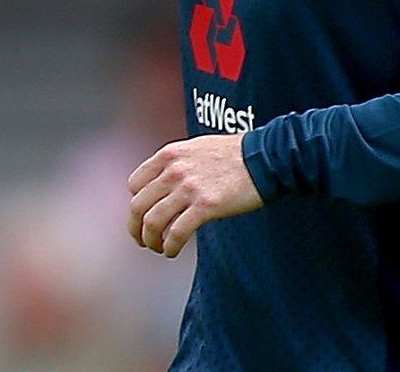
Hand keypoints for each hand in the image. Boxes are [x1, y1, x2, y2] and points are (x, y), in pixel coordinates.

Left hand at [126, 134, 262, 257]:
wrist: (264, 157)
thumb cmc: (234, 154)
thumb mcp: (195, 148)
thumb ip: (176, 163)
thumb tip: (164, 184)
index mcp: (168, 155)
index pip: (134, 184)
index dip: (137, 203)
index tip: (143, 215)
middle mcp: (173, 170)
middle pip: (138, 205)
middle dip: (135, 227)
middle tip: (141, 239)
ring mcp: (188, 188)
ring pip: (153, 222)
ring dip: (150, 240)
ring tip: (156, 248)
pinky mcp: (206, 206)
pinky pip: (177, 232)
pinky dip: (170, 246)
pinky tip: (172, 251)